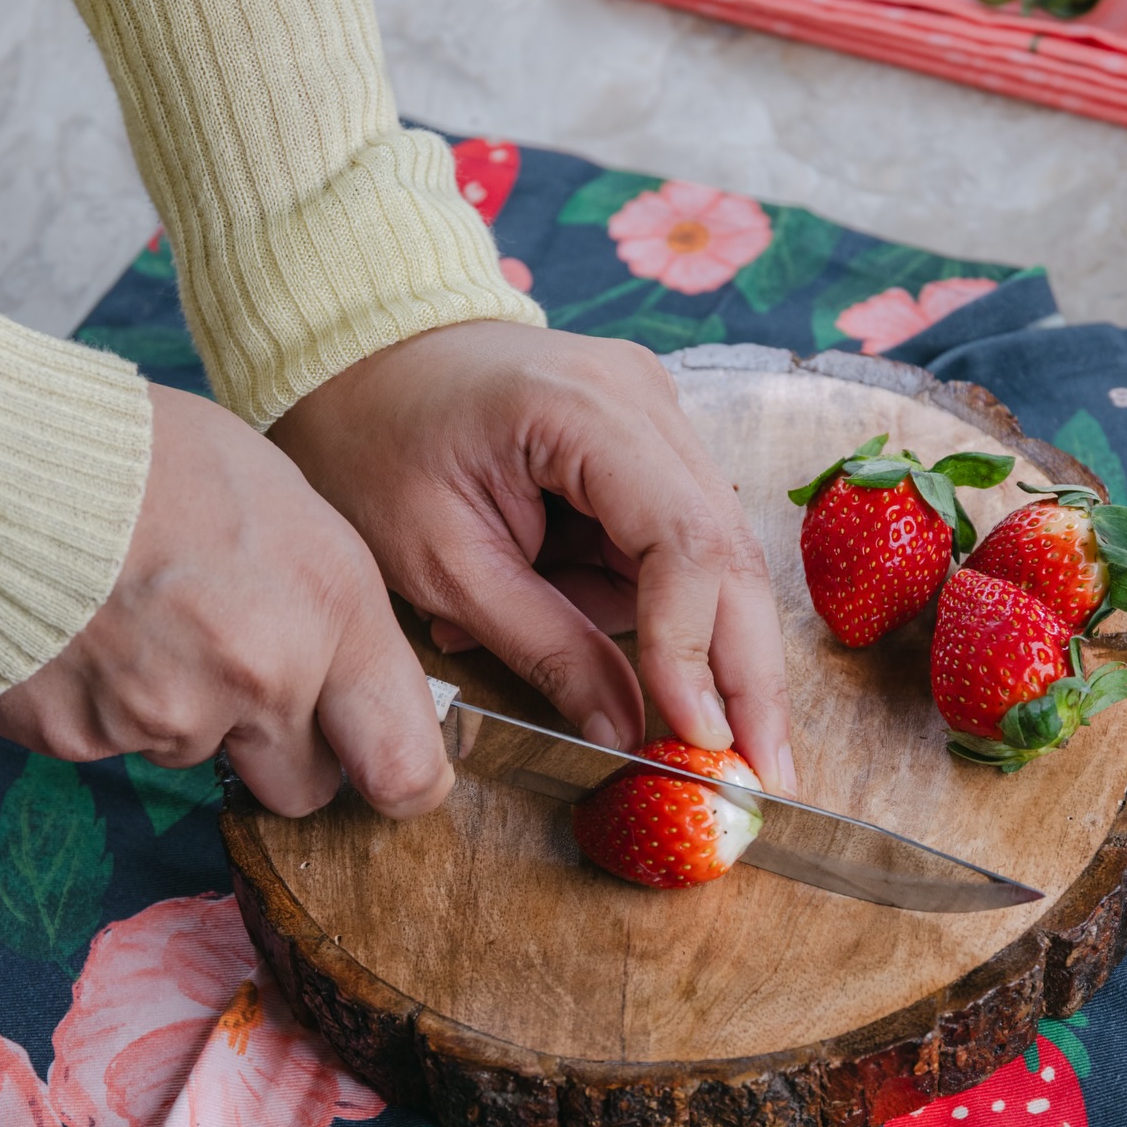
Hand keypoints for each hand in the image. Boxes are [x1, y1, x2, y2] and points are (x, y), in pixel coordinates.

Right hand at [0, 385, 451, 818]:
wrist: (5, 452)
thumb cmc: (157, 455)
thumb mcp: (292, 507)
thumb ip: (332, 609)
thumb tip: (353, 677)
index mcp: (329, 610)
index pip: (404, 767)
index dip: (400, 782)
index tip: (387, 772)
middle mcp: (262, 678)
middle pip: (303, 790)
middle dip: (284, 753)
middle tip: (246, 684)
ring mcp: (167, 717)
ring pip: (198, 756)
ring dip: (182, 710)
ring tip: (144, 616)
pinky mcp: (79, 737)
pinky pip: (109, 744)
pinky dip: (101, 704)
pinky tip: (89, 631)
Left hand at [267, 322, 795, 793]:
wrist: (358, 353)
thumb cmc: (377, 445)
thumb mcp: (443, 565)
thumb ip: (546, 647)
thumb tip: (628, 734)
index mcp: (586, 410)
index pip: (684, 543)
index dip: (698, 652)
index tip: (701, 743)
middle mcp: (646, 399)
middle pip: (731, 551)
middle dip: (748, 673)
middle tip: (768, 774)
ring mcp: (656, 413)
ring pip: (709, 558)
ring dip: (661, 629)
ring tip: (529, 603)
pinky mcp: (650, 440)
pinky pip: (672, 543)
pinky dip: (637, 595)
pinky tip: (549, 580)